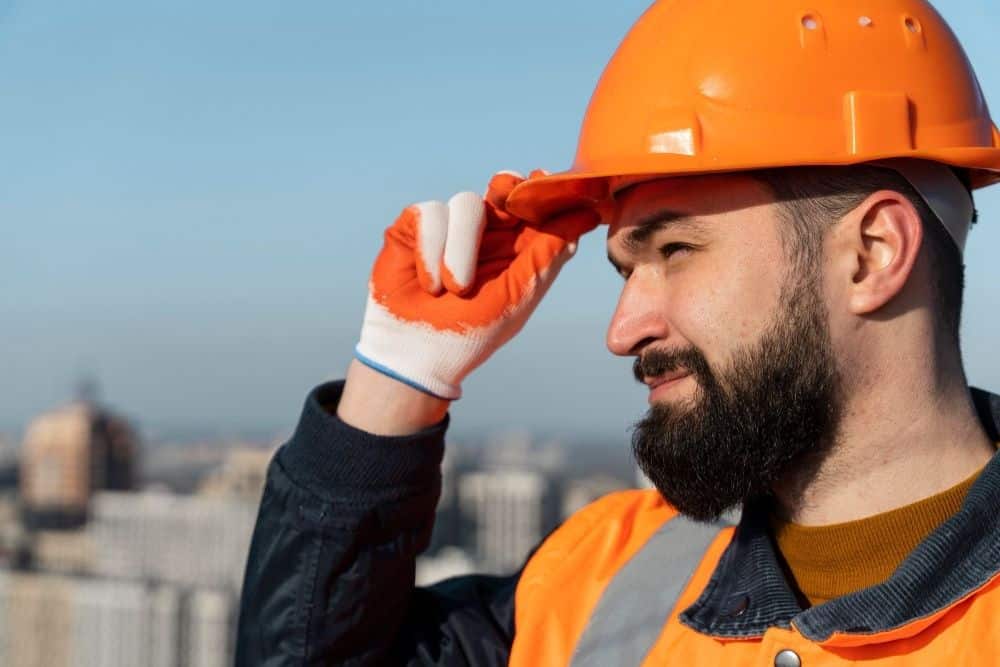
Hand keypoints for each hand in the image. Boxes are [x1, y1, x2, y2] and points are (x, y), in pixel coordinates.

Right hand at [354, 170, 599, 400]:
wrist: (416, 355)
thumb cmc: (470, 333)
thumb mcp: (516, 296)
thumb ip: (547, 255)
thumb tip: (587, 215)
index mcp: (515, 248)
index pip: (536, 208)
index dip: (544, 191)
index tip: (547, 181)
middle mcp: (484, 232)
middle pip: (504, 188)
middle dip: (509, 187)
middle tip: (507, 191)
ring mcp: (448, 227)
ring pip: (468, 203)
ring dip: (463, 247)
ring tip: (457, 288)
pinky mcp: (414, 226)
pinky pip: (430, 213)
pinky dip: (432, 250)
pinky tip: (431, 283)